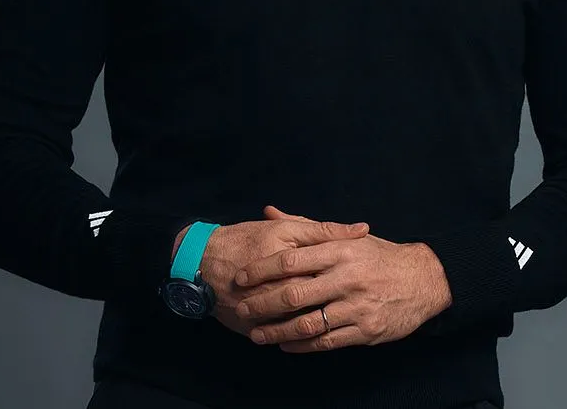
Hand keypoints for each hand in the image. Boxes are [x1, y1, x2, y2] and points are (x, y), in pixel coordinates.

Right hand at [175, 208, 370, 340]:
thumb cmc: (247, 239)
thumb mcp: (286, 229)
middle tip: (354, 303)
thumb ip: (325, 230)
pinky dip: (296, 338)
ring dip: (320, 324)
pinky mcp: (251, 327)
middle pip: (317, 302)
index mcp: (288, 260)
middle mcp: (275, 288)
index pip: (328, 274)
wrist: (203, 261)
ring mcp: (263, 311)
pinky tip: (310, 334)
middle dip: (338, 305)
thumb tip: (363, 230)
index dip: (348, 279)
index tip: (362, 280)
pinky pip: (279, 337)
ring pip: (300, 324)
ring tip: (335, 319)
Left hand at [231, 204, 451, 352]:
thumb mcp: (347, 237)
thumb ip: (306, 227)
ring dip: (277, 331)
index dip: (261, 270)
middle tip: (242, 308)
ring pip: (307, 323)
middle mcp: (346, 278)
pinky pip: (326, 341)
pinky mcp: (365, 330)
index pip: (291, 260)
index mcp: (339, 251)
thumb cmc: (379, 256)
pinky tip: (286, 345)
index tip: (241, 277)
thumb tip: (270, 211)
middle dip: (262, 304)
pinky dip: (302, 345)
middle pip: (294, 294)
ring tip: (257, 335)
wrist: (423, 279)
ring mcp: (356, 306)